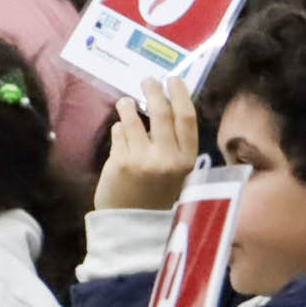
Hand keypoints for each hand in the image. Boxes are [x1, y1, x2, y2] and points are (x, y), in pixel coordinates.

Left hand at [94, 75, 201, 211]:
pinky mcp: (119, 162)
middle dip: (154, 92)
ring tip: (126, 101)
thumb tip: (164, 107)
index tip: (173, 80)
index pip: (186, 119)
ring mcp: (142, 159)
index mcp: (186, 160)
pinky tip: (120, 126)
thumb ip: (173, 145)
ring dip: (129, 106)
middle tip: (148, 80)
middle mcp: (166, 158)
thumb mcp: (175, 173)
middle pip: (161, 113)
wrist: (132, 226)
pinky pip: (119, 133)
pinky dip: (119, 127)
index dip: (180, 95)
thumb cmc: (155, 197)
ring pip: (134, 120)